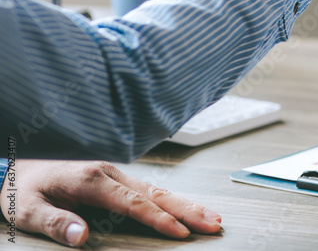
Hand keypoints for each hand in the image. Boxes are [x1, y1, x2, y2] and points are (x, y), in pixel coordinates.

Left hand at [11, 160, 220, 247]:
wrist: (15, 166)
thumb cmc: (22, 189)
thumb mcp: (26, 210)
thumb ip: (55, 222)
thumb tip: (82, 236)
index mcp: (91, 180)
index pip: (134, 203)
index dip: (159, 219)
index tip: (181, 233)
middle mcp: (109, 173)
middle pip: (157, 194)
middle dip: (188, 210)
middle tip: (214, 224)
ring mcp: (115, 173)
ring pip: (159, 190)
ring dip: (187, 204)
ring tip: (213, 217)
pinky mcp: (116, 178)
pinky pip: (150, 189)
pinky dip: (173, 199)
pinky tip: (187, 207)